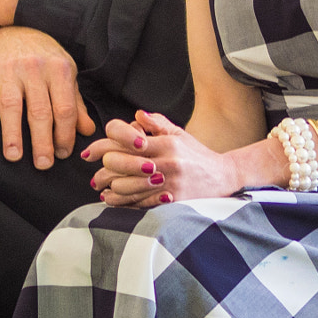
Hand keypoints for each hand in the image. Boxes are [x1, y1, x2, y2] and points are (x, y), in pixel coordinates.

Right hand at [0, 25, 94, 167]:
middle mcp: (35, 68)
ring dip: (12, 133)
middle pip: (40, 111)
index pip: (65, 108)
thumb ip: (75, 103)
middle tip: (43, 165)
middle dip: (42, 141)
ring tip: (14, 156)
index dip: (65, 134)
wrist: (14, 28)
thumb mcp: (65, 75)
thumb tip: (87, 131)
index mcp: (59, 69)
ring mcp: (9, 68)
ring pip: (11, 105)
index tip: (62, 154)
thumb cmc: (43, 57)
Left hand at [83, 111, 271, 207]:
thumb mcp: (180, 134)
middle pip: (121, 161)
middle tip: (93, 167)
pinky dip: (120, 201)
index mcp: (165, 143)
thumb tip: (137, 115)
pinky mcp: (171, 201)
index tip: (94, 149)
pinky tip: (111, 198)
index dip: (105, 141)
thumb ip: (158, 124)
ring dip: (108, 185)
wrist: (223, 177)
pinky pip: (138, 202)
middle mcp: (165, 162)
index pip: (126, 137)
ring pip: (126, 185)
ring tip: (99, 184)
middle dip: (103, 164)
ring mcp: (168, 183)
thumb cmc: (197, 155)